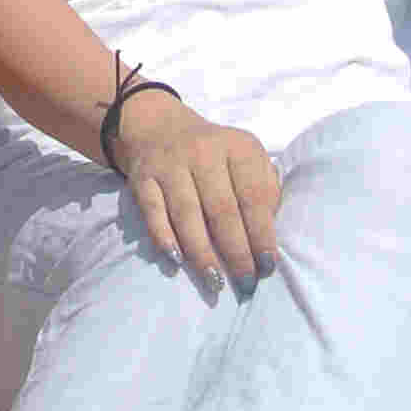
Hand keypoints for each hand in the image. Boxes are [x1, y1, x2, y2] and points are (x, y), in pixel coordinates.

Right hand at [110, 90, 280, 291]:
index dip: (262, 234)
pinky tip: (176, 260)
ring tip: (215, 282)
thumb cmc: (216, 156)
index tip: (267, 266)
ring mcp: (170, 163)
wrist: (161, 127)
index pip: (254, 195)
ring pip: (187, 214)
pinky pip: (152, 211)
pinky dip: (163, 237)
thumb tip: (267, 236)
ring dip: (201, 253)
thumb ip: (264, 189)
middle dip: (236, 252)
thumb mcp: (247, 158)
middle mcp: (203, 151)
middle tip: (245, 283)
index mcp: (237, 147)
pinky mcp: (143, 177)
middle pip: (222, 210)